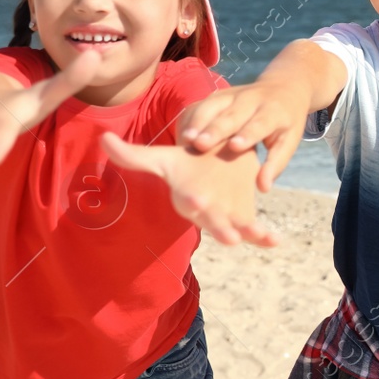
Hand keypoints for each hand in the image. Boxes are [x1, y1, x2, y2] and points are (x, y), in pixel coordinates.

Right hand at [101, 133, 276, 246]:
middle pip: (214, 219)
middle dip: (220, 227)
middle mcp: (207, 209)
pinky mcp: (246, 217)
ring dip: (248, 234)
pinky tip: (276, 240)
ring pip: (237, 227)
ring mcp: (227, 215)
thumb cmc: (187, 163)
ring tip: (260, 238)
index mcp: (189, 194)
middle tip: (231, 237)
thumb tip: (101, 139)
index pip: (187, 199)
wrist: (215, 164)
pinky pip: (256, 230)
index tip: (195, 200)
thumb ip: (135, 154)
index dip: (191, 201)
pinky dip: (265, 236)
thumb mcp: (165, 157)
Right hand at [177, 83, 307, 190]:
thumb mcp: (289, 141)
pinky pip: (200, 105)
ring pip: (212, 106)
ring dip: (198, 122)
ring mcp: (232, 95)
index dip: (247, 134)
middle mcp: (251, 100)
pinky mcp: (217, 95)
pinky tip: (182, 136)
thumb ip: (276, 164)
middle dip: (215, 129)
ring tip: (187, 140)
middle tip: (200, 145)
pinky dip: (190, 119)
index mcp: (273, 111)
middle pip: (232, 114)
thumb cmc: (284, 123)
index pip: (259, 123)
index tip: (234, 146)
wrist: (283, 89)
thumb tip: (263, 188)